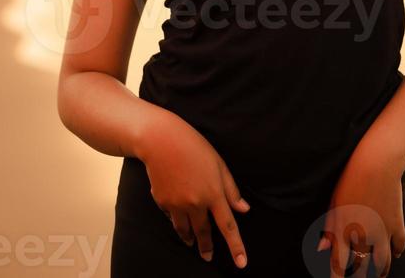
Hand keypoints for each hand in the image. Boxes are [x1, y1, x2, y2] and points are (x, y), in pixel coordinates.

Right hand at [136, 108, 250, 268]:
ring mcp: (177, 204)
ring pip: (184, 230)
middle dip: (206, 247)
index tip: (242, 264)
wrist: (161, 140)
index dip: (236, 246)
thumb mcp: (218, 163)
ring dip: (190, 238)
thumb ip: (231, 189)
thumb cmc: (193, 147)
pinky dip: (174, 218)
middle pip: (204, 233)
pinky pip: (170, 216)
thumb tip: (243, 209)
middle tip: (208, 257)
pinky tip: (175, 215)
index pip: (228, 226)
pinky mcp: (162, 201)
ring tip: (192, 242)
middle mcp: (195, 203)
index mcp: (213, 193)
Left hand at [317, 151, 404, 276]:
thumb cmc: (350, 179)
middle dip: (360, 273)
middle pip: (362, 267)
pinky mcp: (396, 225)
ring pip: (383, 263)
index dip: (337, 277)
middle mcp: (363, 237)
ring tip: (379, 274)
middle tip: (359, 273)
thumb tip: (321, 249)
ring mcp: (382, 233)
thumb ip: (329, 229)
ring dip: (381, 271)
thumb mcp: (334, 203)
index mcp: (344, 231)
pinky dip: (396, 252)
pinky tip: (394, 254)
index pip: (339, 265)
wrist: (376, 164)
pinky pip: (399, 247)